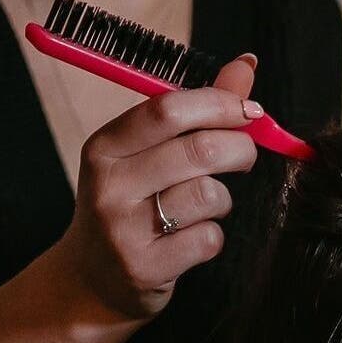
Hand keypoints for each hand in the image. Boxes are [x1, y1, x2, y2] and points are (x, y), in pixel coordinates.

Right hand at [53, 54, 261, 320]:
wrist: (92, 279)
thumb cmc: (132, 202)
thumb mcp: (147, 153)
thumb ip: (198, 109)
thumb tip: (246, 63)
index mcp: (105, 146)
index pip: (169, 109)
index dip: (220, 104)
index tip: (249, 112)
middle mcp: (109, 184)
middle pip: (199, 150)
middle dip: (239, 150)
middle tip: (243, 157)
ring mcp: (123, 229)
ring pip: (209, 195)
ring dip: (223, 199)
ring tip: (206, 205)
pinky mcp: (144, 267)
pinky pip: (208, 238)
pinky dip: (212, 236)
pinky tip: (191, 239)